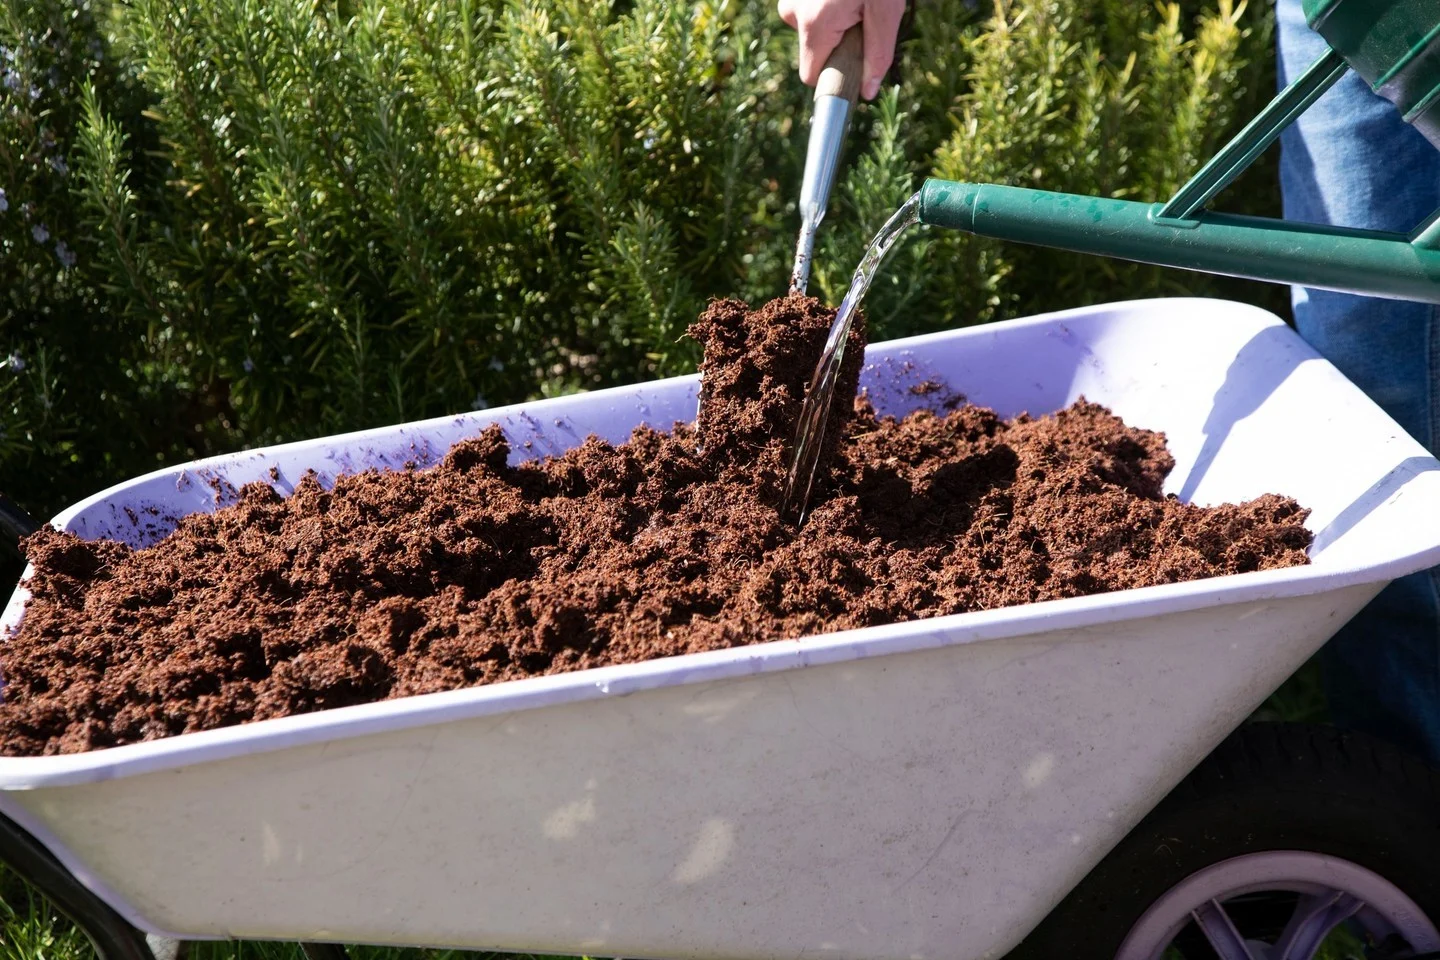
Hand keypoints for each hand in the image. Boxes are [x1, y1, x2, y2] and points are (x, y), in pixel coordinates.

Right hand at [777, 0, 904, 100]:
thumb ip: (878, 54)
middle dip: (835, 44)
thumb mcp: (887, 10)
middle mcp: (794, 11)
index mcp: (815, 25)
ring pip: (809, 30)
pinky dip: (826, 7)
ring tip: (854, 1)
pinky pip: (807, 12)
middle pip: (811, 52)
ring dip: (832, 23)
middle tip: (862, 16)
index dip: (835, 73)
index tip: (855, 58)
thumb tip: (867, 92)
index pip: (811, 77)